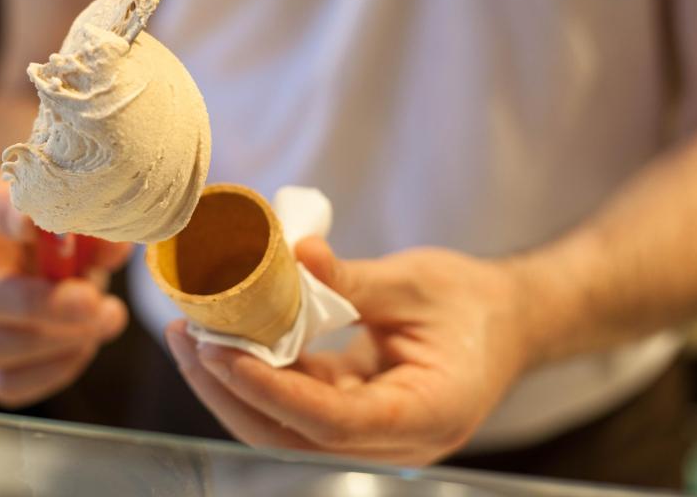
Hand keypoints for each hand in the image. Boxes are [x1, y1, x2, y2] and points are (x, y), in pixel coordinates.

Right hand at [0, 170, 131, 407]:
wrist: (58, 251)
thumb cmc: (59, 223)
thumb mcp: (75, 211)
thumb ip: (93, 224)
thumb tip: (114, 247)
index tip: (33, 223)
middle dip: (30, 302)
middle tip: (88, 300)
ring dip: (48, 341)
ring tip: (102, 318)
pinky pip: (5, 384)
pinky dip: (53, 370)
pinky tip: (87, 342)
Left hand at [166, 237, 528, 465]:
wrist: (508, 321)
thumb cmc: (475, 304)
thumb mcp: (418, 283)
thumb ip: (356, 280)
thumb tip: (296, 256)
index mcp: (423, 415)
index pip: (332, 422)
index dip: (271, 391)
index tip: (221, 353)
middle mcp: (394, 441)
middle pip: (294, 436)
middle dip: (231, 392)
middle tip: (188, 340)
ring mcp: (371, 435)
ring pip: (286, 427)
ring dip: (234, 385)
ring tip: (191, 336)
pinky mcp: (352, 416)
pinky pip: (295, 405)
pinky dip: (258, 374)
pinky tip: (226, 339)